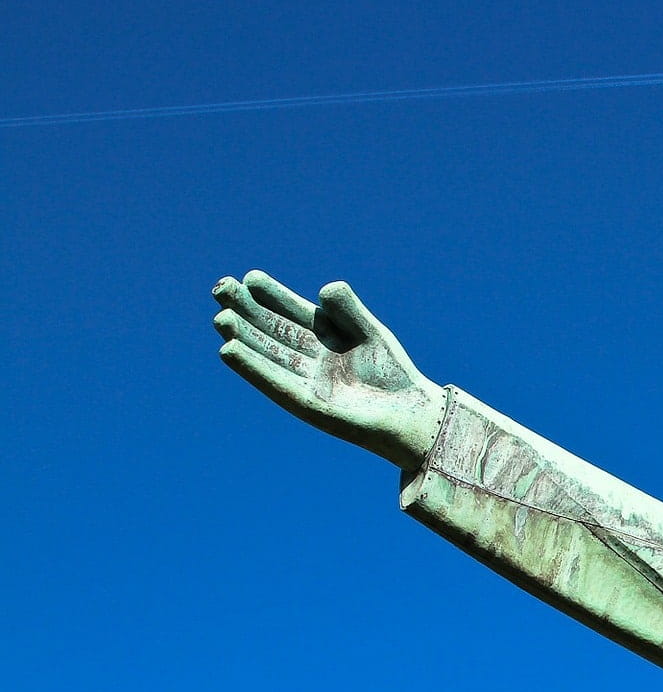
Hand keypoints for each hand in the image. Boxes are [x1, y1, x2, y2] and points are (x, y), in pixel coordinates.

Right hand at [213, 270, 442, 467]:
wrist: (413, 414)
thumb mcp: (370, 332)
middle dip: (248, 311)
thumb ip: (348, 310)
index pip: (292, 311)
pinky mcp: (308, 405)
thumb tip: (325, 288)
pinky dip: (253, 367)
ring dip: (244, 337)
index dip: (271, 295)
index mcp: (326, 336)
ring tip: (220, 317)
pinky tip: (229, 350)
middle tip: (221, 287)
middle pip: (273, 330)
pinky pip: (275, 383)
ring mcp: (307, 382)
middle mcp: (311, 358)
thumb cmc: (393, 373)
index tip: (249, 277)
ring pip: (269, 354)